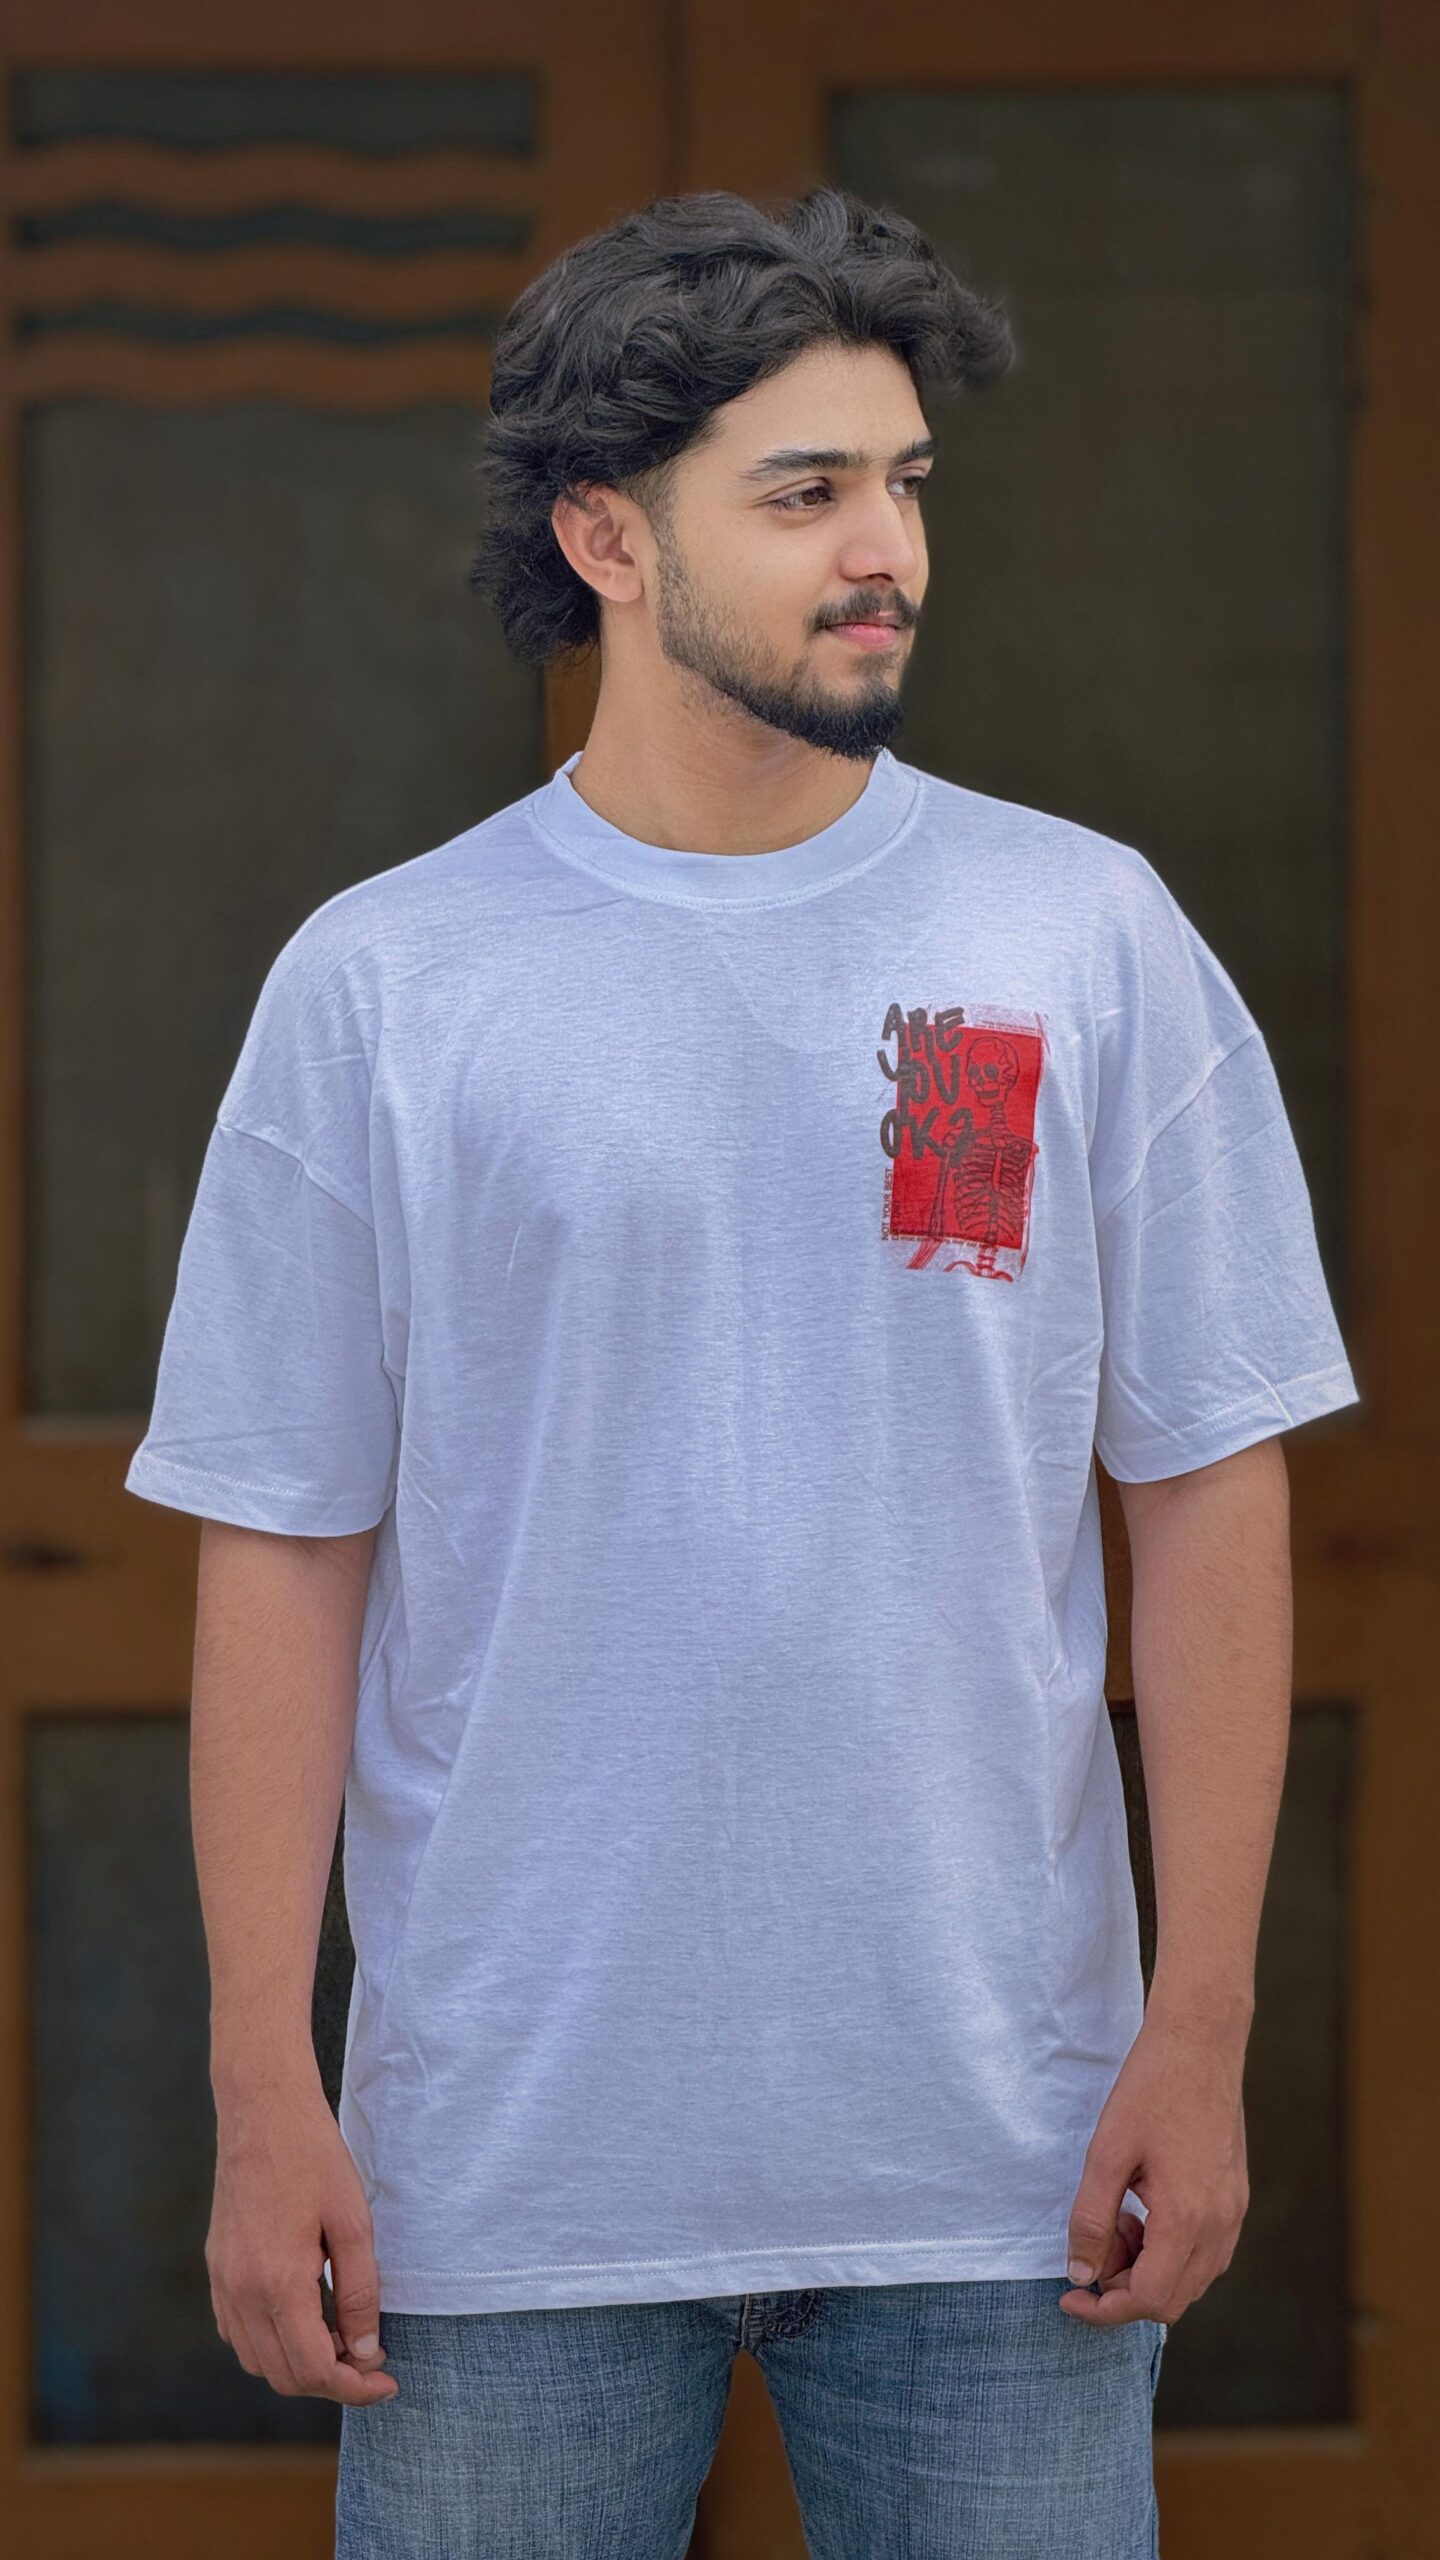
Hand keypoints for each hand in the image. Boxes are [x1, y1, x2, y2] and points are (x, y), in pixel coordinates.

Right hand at [206, 2076, 399, 2402]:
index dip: (355, 2388)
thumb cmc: (314, 2158)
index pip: (314, 2369)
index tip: (387, 2381)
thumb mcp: (353, 2222)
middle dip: (332, 2382)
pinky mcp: (217, 2269)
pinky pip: (239, 2333)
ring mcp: (222, 2282)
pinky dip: (272, 2345)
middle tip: (372, 2361)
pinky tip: (305, 2321)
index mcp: (278, 2283)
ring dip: (300, 2366)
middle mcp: (241, 2292)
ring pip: (258, 2361)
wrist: (262, 2110)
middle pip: (284, 2376)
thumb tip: (366, 2351)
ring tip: (342, 2339)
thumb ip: (360, 2293)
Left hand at [1059, 2006, 1249, 2326]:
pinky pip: (1206, 2253)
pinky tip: (1145, 2211)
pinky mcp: (1236, 2198)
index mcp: (1186, 2217)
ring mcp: (1234, 2213)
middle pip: (1172, 2300)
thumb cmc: (1149, 2090)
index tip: (1070, 2296)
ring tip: (1119, 2219)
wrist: (1199, 2044)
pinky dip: (1171, 2251)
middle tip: (1094, 2244)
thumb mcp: (1106, 2153)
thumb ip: (1090, 2219)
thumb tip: (1081, 2273)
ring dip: (1148, 2270)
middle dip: (1125, 2288)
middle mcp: (1220, 2225)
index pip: (1149, 2300)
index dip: (1104, 2309)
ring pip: (1191, 2280)